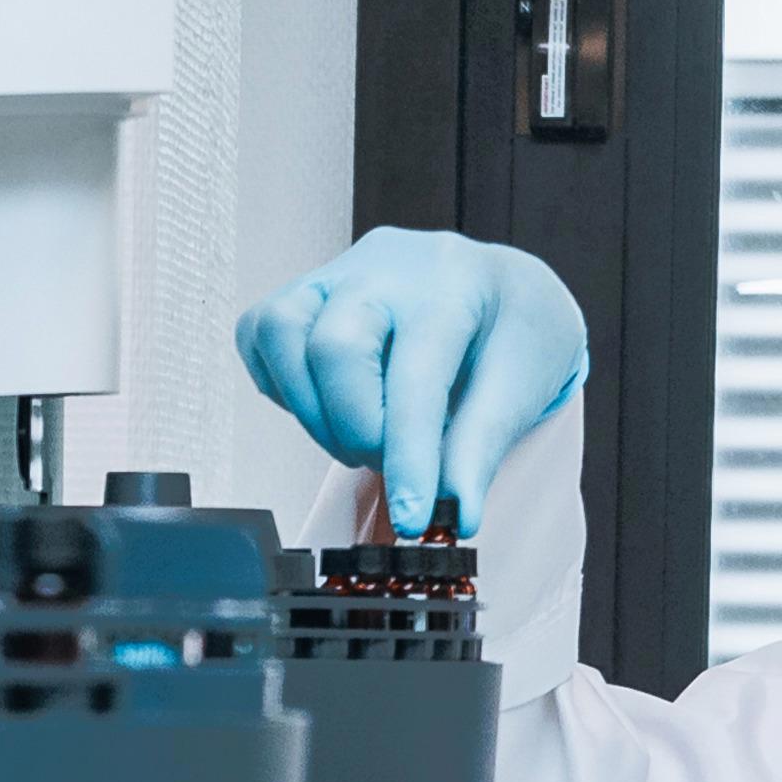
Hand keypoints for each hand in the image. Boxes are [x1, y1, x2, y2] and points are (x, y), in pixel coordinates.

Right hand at [231, 228, 587, 541]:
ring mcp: (337, 272)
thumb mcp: (520, 385)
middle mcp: (386, 266)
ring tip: (358, 434)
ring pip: (280, 332)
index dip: (407, 455)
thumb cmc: (512, 329)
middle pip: (334, 346)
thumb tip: (454, 509)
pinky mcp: (302, 290)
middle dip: (355, 428)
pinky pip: (261, 335)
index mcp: (452, 284)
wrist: (498, 289)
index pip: (416, 375)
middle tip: (388, 459)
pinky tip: (328, 401)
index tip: (412, 514)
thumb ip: (480, 447)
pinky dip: (286, 385)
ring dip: (312, 410)